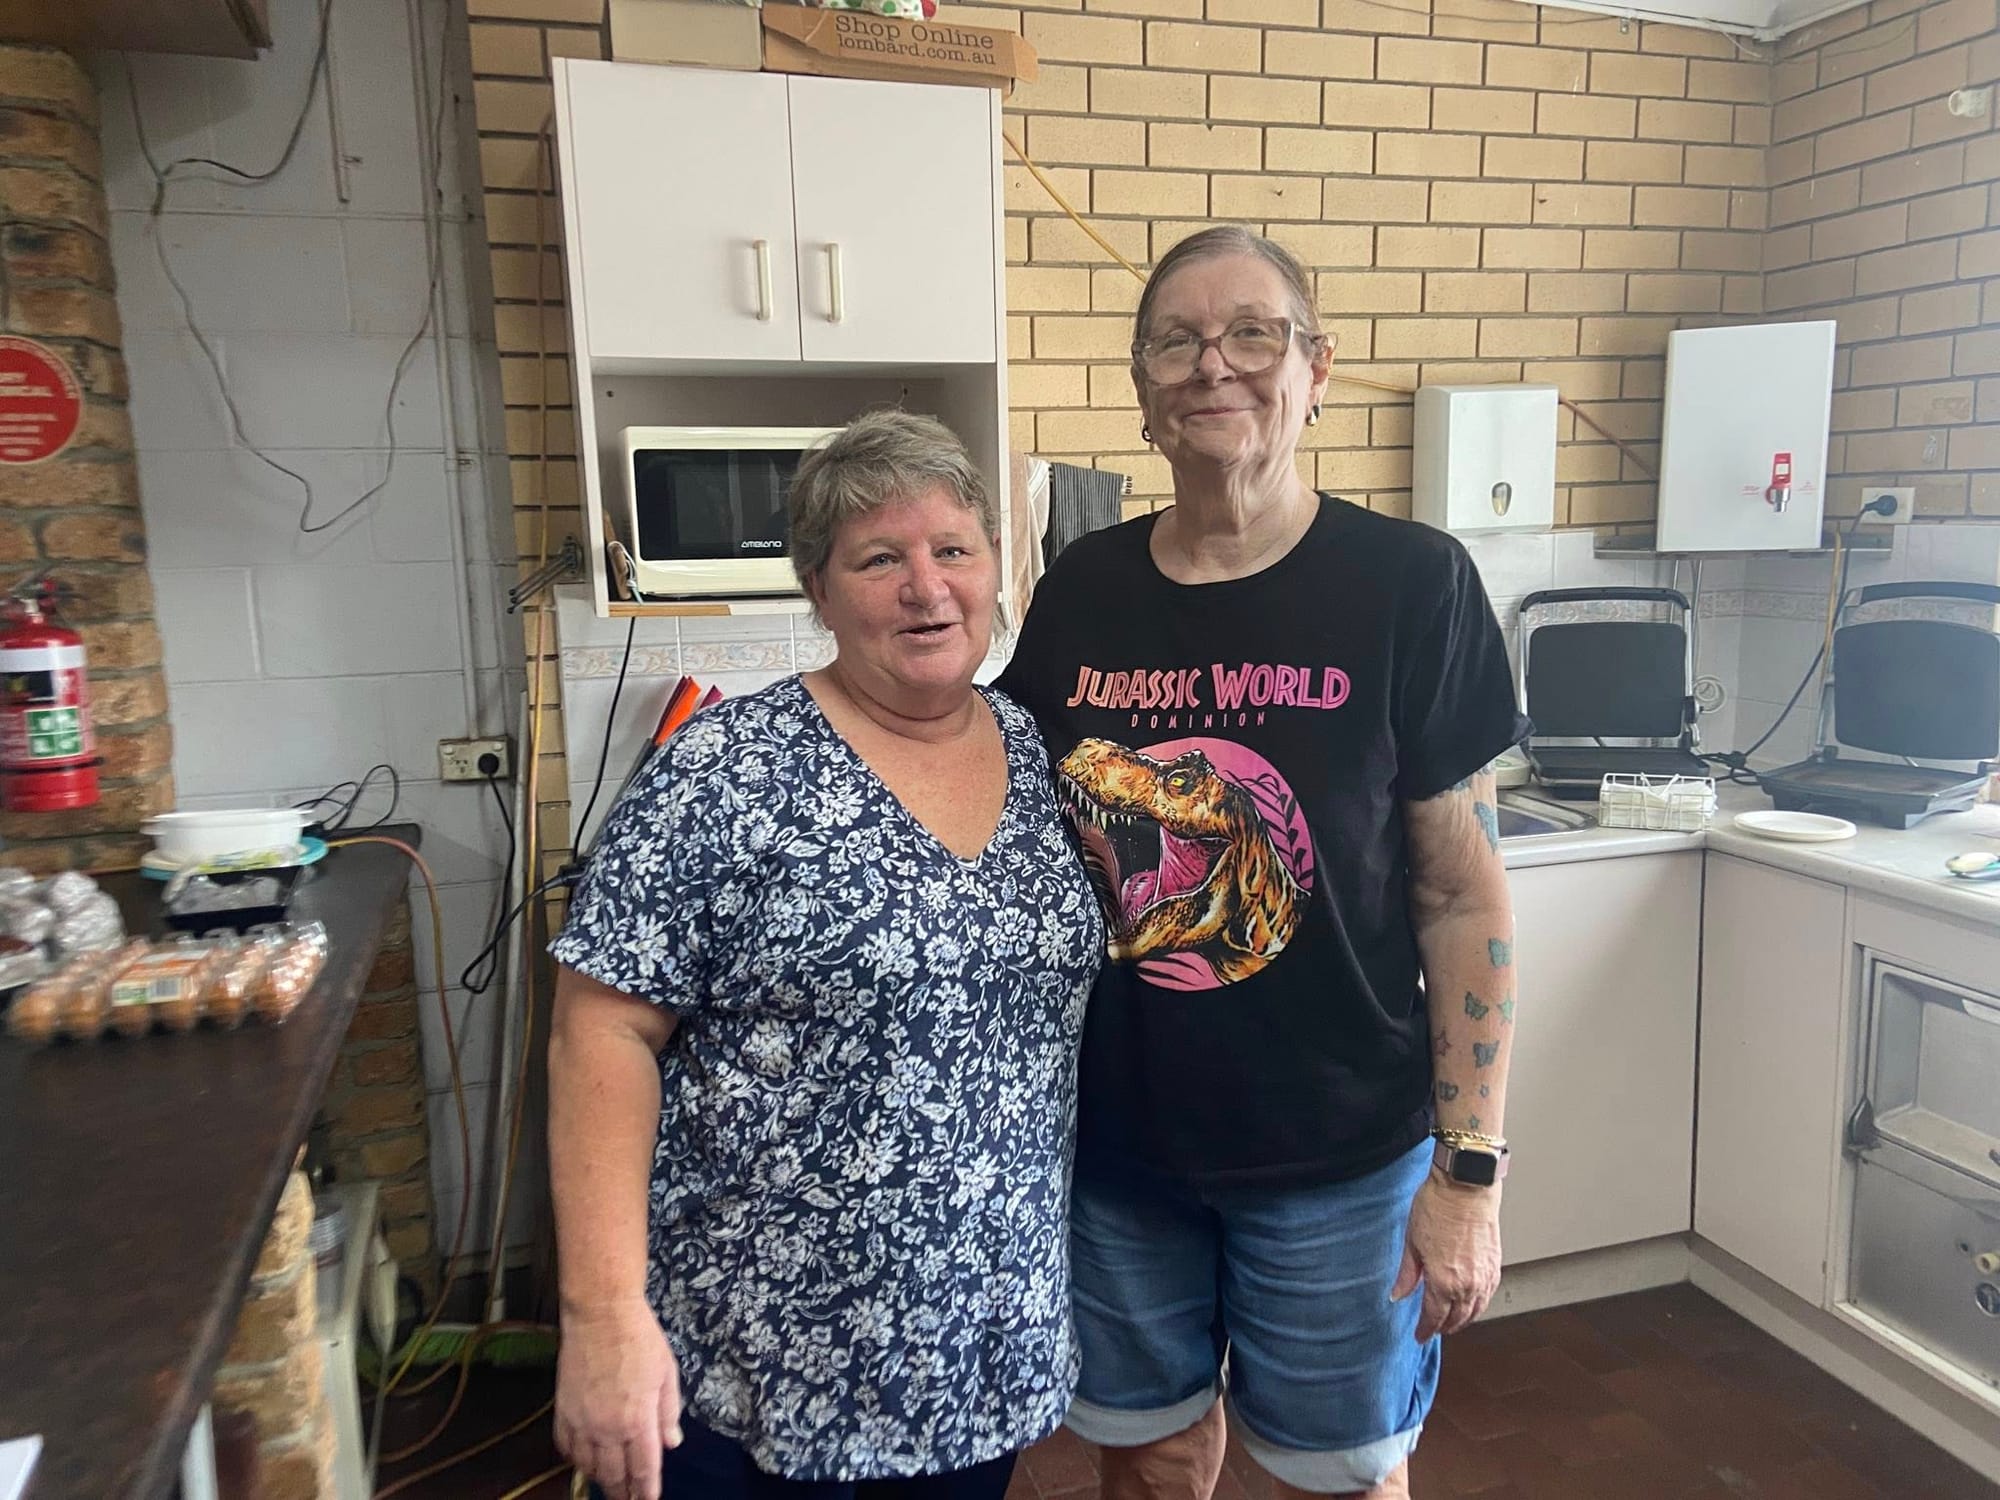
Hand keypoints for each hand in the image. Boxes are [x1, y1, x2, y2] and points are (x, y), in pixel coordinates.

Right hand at [554, 1296, 683, 1499]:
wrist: (600, 1314)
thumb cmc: (639, 1338)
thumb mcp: (667, 1373)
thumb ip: (669, 1413)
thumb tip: (671, 1444)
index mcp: (638, 1419)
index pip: (644, 1469)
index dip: (646, 1491)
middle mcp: (607, 1428)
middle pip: (614, 1475)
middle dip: (623, 1492)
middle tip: (629, 1499)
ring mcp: (581, 1421)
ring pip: (587, 1466)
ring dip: (599, 1478)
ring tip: (609, 1483)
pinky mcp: (562, 1410)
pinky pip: (565, 1447)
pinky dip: (575, 1459)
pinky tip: (583, 1460)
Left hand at [1390, 1172, 1501, 1340]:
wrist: (1465, 1188)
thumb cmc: (1437, 1208)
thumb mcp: (1412, 1242)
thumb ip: (1407, 1275)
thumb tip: (1397, 1295)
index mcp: (1443, 1282)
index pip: (1434, 1318)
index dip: (1425, 1330)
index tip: (1419, 1335)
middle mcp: (1467, 1285)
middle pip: (1456, 1319)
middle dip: (1443, 1327)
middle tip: (1433, 1329)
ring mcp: (1484, 1277)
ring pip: (1475, 1311)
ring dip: (1463, 1320)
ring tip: (1451, 1322)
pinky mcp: (1495, 1266)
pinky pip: (1487, 1296)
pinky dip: (1478, 1306)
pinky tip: (1471, 1304)